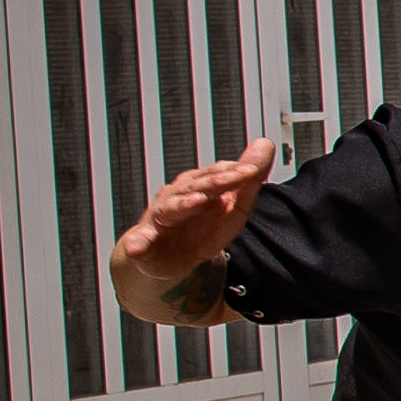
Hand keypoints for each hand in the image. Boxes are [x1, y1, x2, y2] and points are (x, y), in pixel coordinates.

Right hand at [117, 135, 276, 276]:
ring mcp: (159, 218)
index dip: (233, 173)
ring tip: (195, 202)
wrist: (170, 257)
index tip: (252, 170)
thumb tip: (264, 143)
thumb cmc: (202, 228)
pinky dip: (137, 244)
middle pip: (195, 188)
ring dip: (181, 204)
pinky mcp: (145, 242)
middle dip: (212, 184)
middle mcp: (175, 197)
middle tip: (229, 179)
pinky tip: (136, 248)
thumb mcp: (232, 206)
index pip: (216, 177)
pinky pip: (139, 242)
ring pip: (169, 208)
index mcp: (197, 188)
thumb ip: (247, 180)